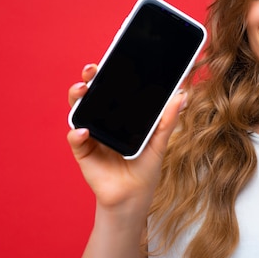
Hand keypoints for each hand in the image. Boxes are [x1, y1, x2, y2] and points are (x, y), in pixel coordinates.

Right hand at [67, 64, 184, 210]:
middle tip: (92, 70)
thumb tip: (182, 96)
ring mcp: (91, 135)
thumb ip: (168, 120)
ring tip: (81, 91)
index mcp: (118, 115)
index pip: (111, 89)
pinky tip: (84, 131)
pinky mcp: (83, 151)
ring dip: (76, 98)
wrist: (133, 196)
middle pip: (91, 94)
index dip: (108, 74)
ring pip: (78, 111)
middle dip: (88, 79)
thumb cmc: (144, 169)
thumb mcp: (159, 142)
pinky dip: (77, 133)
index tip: (110, 60)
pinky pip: (75, 138)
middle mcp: (102, 121)